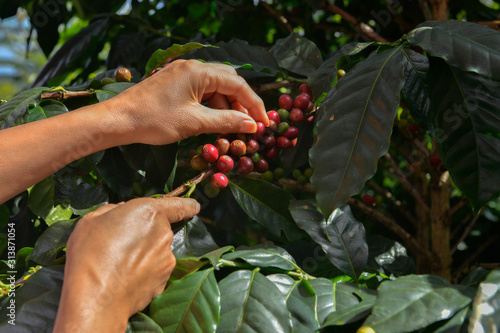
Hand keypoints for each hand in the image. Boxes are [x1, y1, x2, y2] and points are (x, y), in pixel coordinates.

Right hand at [53, 197, 199, 332]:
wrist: (95, 296)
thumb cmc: (90, 254)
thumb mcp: (92, 220)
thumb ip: (112, 210)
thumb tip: (121, 210)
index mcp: (149, 212)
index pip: (177, 205)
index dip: (186, 205)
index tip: (194, 206)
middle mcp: (164, 234)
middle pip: (159, 229)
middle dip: (144, 234)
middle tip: (120, 244)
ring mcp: (166, 258)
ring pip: (157, 251)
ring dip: (144, 254)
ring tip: (119, 264)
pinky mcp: (164, 279)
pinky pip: (155, 270)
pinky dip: (144, 272)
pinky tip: (125, 278)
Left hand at [103, 59, 268, 144]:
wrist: (118, 120)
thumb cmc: (155, 120)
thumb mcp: (195, 122)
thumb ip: (226, 122)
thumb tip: (252, 125)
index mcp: (199, 71)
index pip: (238, 84)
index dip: (254, 104)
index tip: (264, 123)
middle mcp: (192, 67)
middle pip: (228, 82)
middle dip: (241, 104)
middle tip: (249, 126)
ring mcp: (182, 75)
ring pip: (214, 88)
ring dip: (225, 108)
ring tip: (230, 129)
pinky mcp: (174, 84)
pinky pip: (200, 92)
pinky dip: (210, 107)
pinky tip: (212, 123)